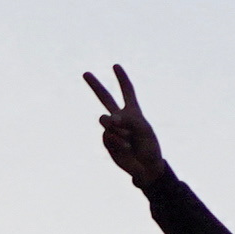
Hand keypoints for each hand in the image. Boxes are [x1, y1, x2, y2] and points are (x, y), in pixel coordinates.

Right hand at [81, 65, 165, 187]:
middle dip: (95, 85)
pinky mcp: (106, 140)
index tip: (116, 66)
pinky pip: (107, 135)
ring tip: (127, 138)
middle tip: (85, 73)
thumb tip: (106, 119)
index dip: (122, 79)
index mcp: (133, 112)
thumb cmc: (149, 146)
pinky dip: (117, 140)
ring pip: (105, 120)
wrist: (145, 167)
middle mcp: (120, 118)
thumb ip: (126, 119)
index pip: (127, 92)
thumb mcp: (143, 129)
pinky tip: (125, 147)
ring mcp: (112, 129)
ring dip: (116, 128)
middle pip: (105, 98)